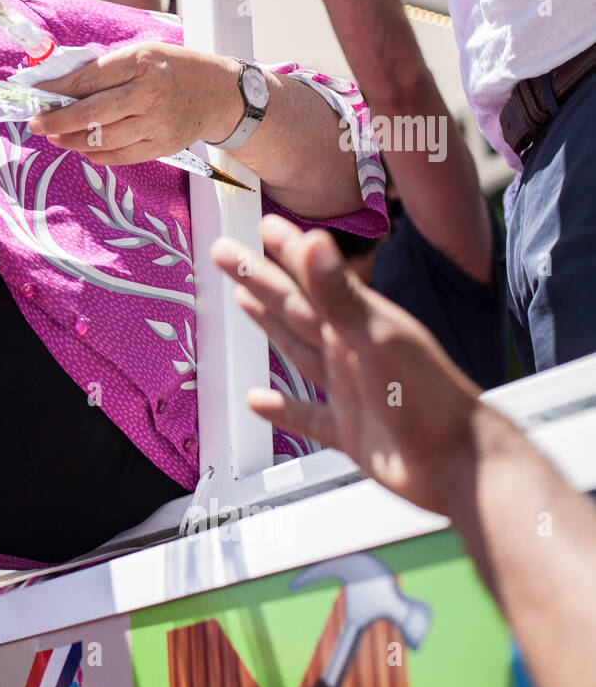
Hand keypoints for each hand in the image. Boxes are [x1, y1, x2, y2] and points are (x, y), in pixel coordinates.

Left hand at [29, 43, 242, 163]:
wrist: (220, 95)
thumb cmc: (175, 69)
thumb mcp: (144, 54)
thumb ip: (107, 69)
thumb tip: (63, 85)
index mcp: (140, 62)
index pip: (89, 78)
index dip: (57, 89)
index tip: (36, 95)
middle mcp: (148, 93)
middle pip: (92, 113)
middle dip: (58, 120)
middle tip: (36, 124)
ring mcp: (156, 123)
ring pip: (103, 139)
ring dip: (72, 140)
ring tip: (55, 137)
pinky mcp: (162, 146)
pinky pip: (120, 156)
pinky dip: (95, 154)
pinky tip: (82, 147)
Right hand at [210, 215, 484, 515]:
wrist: (459, 462)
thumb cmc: (428, 397)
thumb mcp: (375, 337)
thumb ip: (338, 293)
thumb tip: (314, 242)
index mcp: (357, 322)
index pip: (311, 277)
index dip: (286, 250)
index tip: (264, 224)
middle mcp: (350, 350)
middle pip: (294, 307)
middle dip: (260, 280)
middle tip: (226, 253)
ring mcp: (349, 389)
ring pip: (298, 350)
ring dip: (270, 327)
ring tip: (243, 302)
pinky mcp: (349, 430)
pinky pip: (306, 416)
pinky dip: (281, 409)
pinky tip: (258, 401)